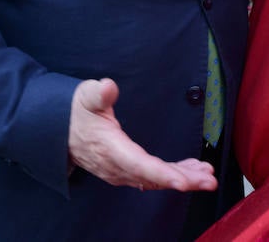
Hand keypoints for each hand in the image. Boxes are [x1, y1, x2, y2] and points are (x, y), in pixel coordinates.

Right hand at [68, 78, 217, 192]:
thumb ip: (97, 93)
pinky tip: (191, 171)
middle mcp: (118, 166)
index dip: (161, 174)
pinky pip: (153, 176)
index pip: (138, 164)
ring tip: (207, 174)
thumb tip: (107, 87)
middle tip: (209, 179)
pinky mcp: (127, 170)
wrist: (59, 132)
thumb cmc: (75, 113)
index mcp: (110, 148)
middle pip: (154, 177)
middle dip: (183, 180)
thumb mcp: (84, 97)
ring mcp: (122, 171)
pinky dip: (173, 175)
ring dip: (183, 178)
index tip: (182, 181)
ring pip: (156, 179)